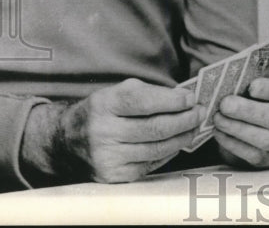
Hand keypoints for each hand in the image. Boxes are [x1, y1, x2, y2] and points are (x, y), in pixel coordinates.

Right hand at [24, 78, 201, 183]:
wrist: (68, 140)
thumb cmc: (103, 111)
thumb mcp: (119, 91)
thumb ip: (150, 93)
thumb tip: (185, 99)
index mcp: (105, 105)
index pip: (145, 102)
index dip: (173, 100)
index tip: (191, 98)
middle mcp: (103, 133)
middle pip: (156, 128)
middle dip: (185, 120)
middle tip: (200, 113)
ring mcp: (108, 158)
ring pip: (157, 149)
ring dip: (182, 138)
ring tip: (194, 127)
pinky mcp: (113, 176)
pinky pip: (151, 164)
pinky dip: (168, 153)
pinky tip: (176, 143)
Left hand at [213, 78, 268, 168]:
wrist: (252, 130)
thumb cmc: (252, 103)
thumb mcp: (253, 92)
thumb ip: (245, 87)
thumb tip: (226, 86)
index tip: (250, 87)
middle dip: (248, 111)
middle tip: (225, 105)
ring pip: (267, 139)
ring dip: (238, 129)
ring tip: (218, 119)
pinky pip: (254, 155)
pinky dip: (233, 144)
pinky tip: (219, 133)